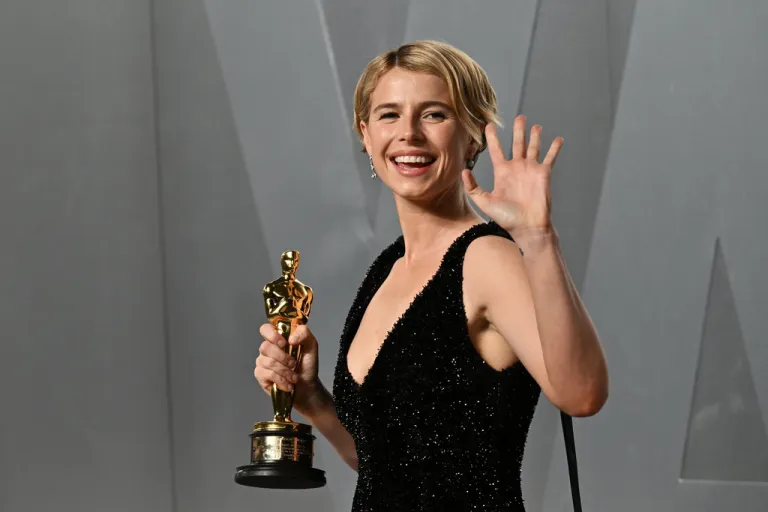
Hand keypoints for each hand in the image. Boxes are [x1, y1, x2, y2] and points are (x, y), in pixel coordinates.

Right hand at [254, 323, 320, 414]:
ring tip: (294, 377)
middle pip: (265, 346)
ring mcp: (262, 362)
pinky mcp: (260, 375)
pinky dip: (281, 379)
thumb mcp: (312, 346)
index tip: (284, 343)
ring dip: (285, 371)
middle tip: (294, 363)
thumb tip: (291, 338)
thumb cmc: (307, 365)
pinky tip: (288, 384)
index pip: (265, 329)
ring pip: (268, 362)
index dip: (272, 335)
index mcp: (278, 339)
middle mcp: (268, 349)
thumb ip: (304, 333)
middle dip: (283, 357)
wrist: (307, 387)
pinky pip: (267, 374)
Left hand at [462, 115, 562, 235]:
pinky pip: (550, 158)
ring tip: (535, 125)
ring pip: (533, 148)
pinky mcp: (543, 174)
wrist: (527, 227)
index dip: (492, 137)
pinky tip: (558, 139)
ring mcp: (530, 170)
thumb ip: (473, 187)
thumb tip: (463, 171)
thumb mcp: (485, 202)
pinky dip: (554, 148)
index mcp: (502, 172)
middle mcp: (516, 168)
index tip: (488, 125)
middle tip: (519, 117)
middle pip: (517, 144)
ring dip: (534, 136)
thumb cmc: (506, 218)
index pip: (496, 150)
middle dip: (518, 130)